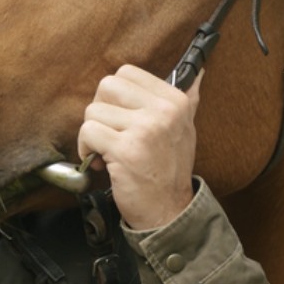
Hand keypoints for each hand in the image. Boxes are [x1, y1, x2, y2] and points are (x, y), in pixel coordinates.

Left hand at [77, 65, 201, 230]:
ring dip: (93, 134)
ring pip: (93, 110)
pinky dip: (86, 148)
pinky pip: (88, 132)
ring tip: (108, 151)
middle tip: (110, 133)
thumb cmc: (169, 169)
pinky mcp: (126, 150)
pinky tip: (100, 161)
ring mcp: (145, 130)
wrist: (167, 211)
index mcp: (176, 101)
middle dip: (100, 111)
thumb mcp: (185, 129)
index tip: (121, 116)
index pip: (127, 72)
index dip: (115, 96)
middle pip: (107, 86)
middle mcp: (163, 112)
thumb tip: (198, 72)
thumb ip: (188, 99)